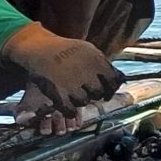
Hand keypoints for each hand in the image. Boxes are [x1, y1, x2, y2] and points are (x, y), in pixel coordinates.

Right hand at [0, 22, 121, 114]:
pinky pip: (70, 110)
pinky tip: (68, 107)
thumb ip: (103, 64)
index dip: (111, 89)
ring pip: (84, 101)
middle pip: (98, 93)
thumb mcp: (88, 49)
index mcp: (96, 60)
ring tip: (73, 93)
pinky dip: (70, 112)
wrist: (40, 48)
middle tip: (86, 91)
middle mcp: (86, 72)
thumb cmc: (66, 50)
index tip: (107, 93)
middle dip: (94, 94)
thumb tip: (120, 79)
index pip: (114, 80)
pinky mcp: (58, 92)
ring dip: (80, 100)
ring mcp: (71, 83)